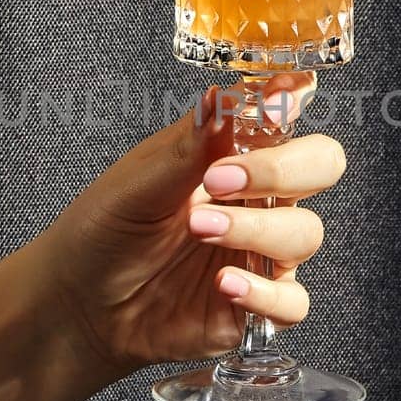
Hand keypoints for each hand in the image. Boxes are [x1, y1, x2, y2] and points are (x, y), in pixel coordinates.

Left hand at [45, 79, 345, 382]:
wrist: (80, 303)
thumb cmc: (105, 230)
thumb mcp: (138, 181)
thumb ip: (189, 146)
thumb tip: (221, 97)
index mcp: (233, 153)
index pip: (284, 116)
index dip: (291, 102)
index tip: (278, 100)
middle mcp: (258, 198)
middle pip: (320, 165)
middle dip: (284, 169)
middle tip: (223, 179)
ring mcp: (262, 251)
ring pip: (305, 232)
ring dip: (255, 229)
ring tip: (200, 229)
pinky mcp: (257, 304)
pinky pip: (292, 301)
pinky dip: (265, 293)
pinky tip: (225, 284)